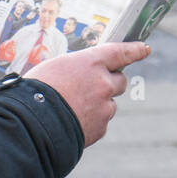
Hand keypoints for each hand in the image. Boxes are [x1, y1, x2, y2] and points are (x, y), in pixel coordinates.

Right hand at [23, 42, 149, 146]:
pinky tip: (70, 122)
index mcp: (91, 63)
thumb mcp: (53, 69)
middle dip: (110, 83)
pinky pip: (100, 122)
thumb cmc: (35, 91)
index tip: (144, 49)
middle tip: (93, 88)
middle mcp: (103, 83)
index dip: (134, 50)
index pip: (121, 52)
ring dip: (97, 105)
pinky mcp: (100, 128)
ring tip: (71, 109)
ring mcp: (103, 107)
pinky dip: (89, 122)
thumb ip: (75, 70)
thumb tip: (80, 77)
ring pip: (108, 104)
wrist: (32, 124)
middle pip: (120, 81)